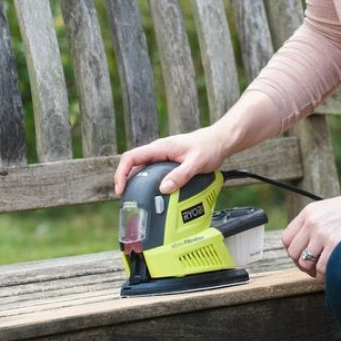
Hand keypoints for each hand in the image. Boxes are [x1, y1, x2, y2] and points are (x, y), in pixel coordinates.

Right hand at [113, 127, 228, 196]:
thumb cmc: (209, 147)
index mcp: (160, 148)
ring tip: (138, 200)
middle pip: (133, 164)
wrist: (220, 140)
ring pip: (143, 169)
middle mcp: (158, 151)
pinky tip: (154, 194)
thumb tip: (164, 188)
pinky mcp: (169, 162)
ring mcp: (163, 156)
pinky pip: (153, 172)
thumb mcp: (196, 163)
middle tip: (127, 199)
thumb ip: (181, 175)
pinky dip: (149, 183)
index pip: (131, 157)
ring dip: (137, 183)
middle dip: (126, 181)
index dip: (121, 173)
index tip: (121, 189)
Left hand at [282, 176, 340, 279]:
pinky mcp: (336, 245)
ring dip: (316, 271)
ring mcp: (323, 234)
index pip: (287, 239)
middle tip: (317, 266)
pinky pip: (322, 270)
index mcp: (309, 212)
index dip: (295, 252)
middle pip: (294, 254)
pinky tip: (337, 271)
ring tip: (329, 269)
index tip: (305, 257)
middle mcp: (313, 222)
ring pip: (306, 264)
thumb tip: (306, 251)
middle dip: (304, 264)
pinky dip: (327, 276)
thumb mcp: (331, 210)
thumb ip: (316, 225)